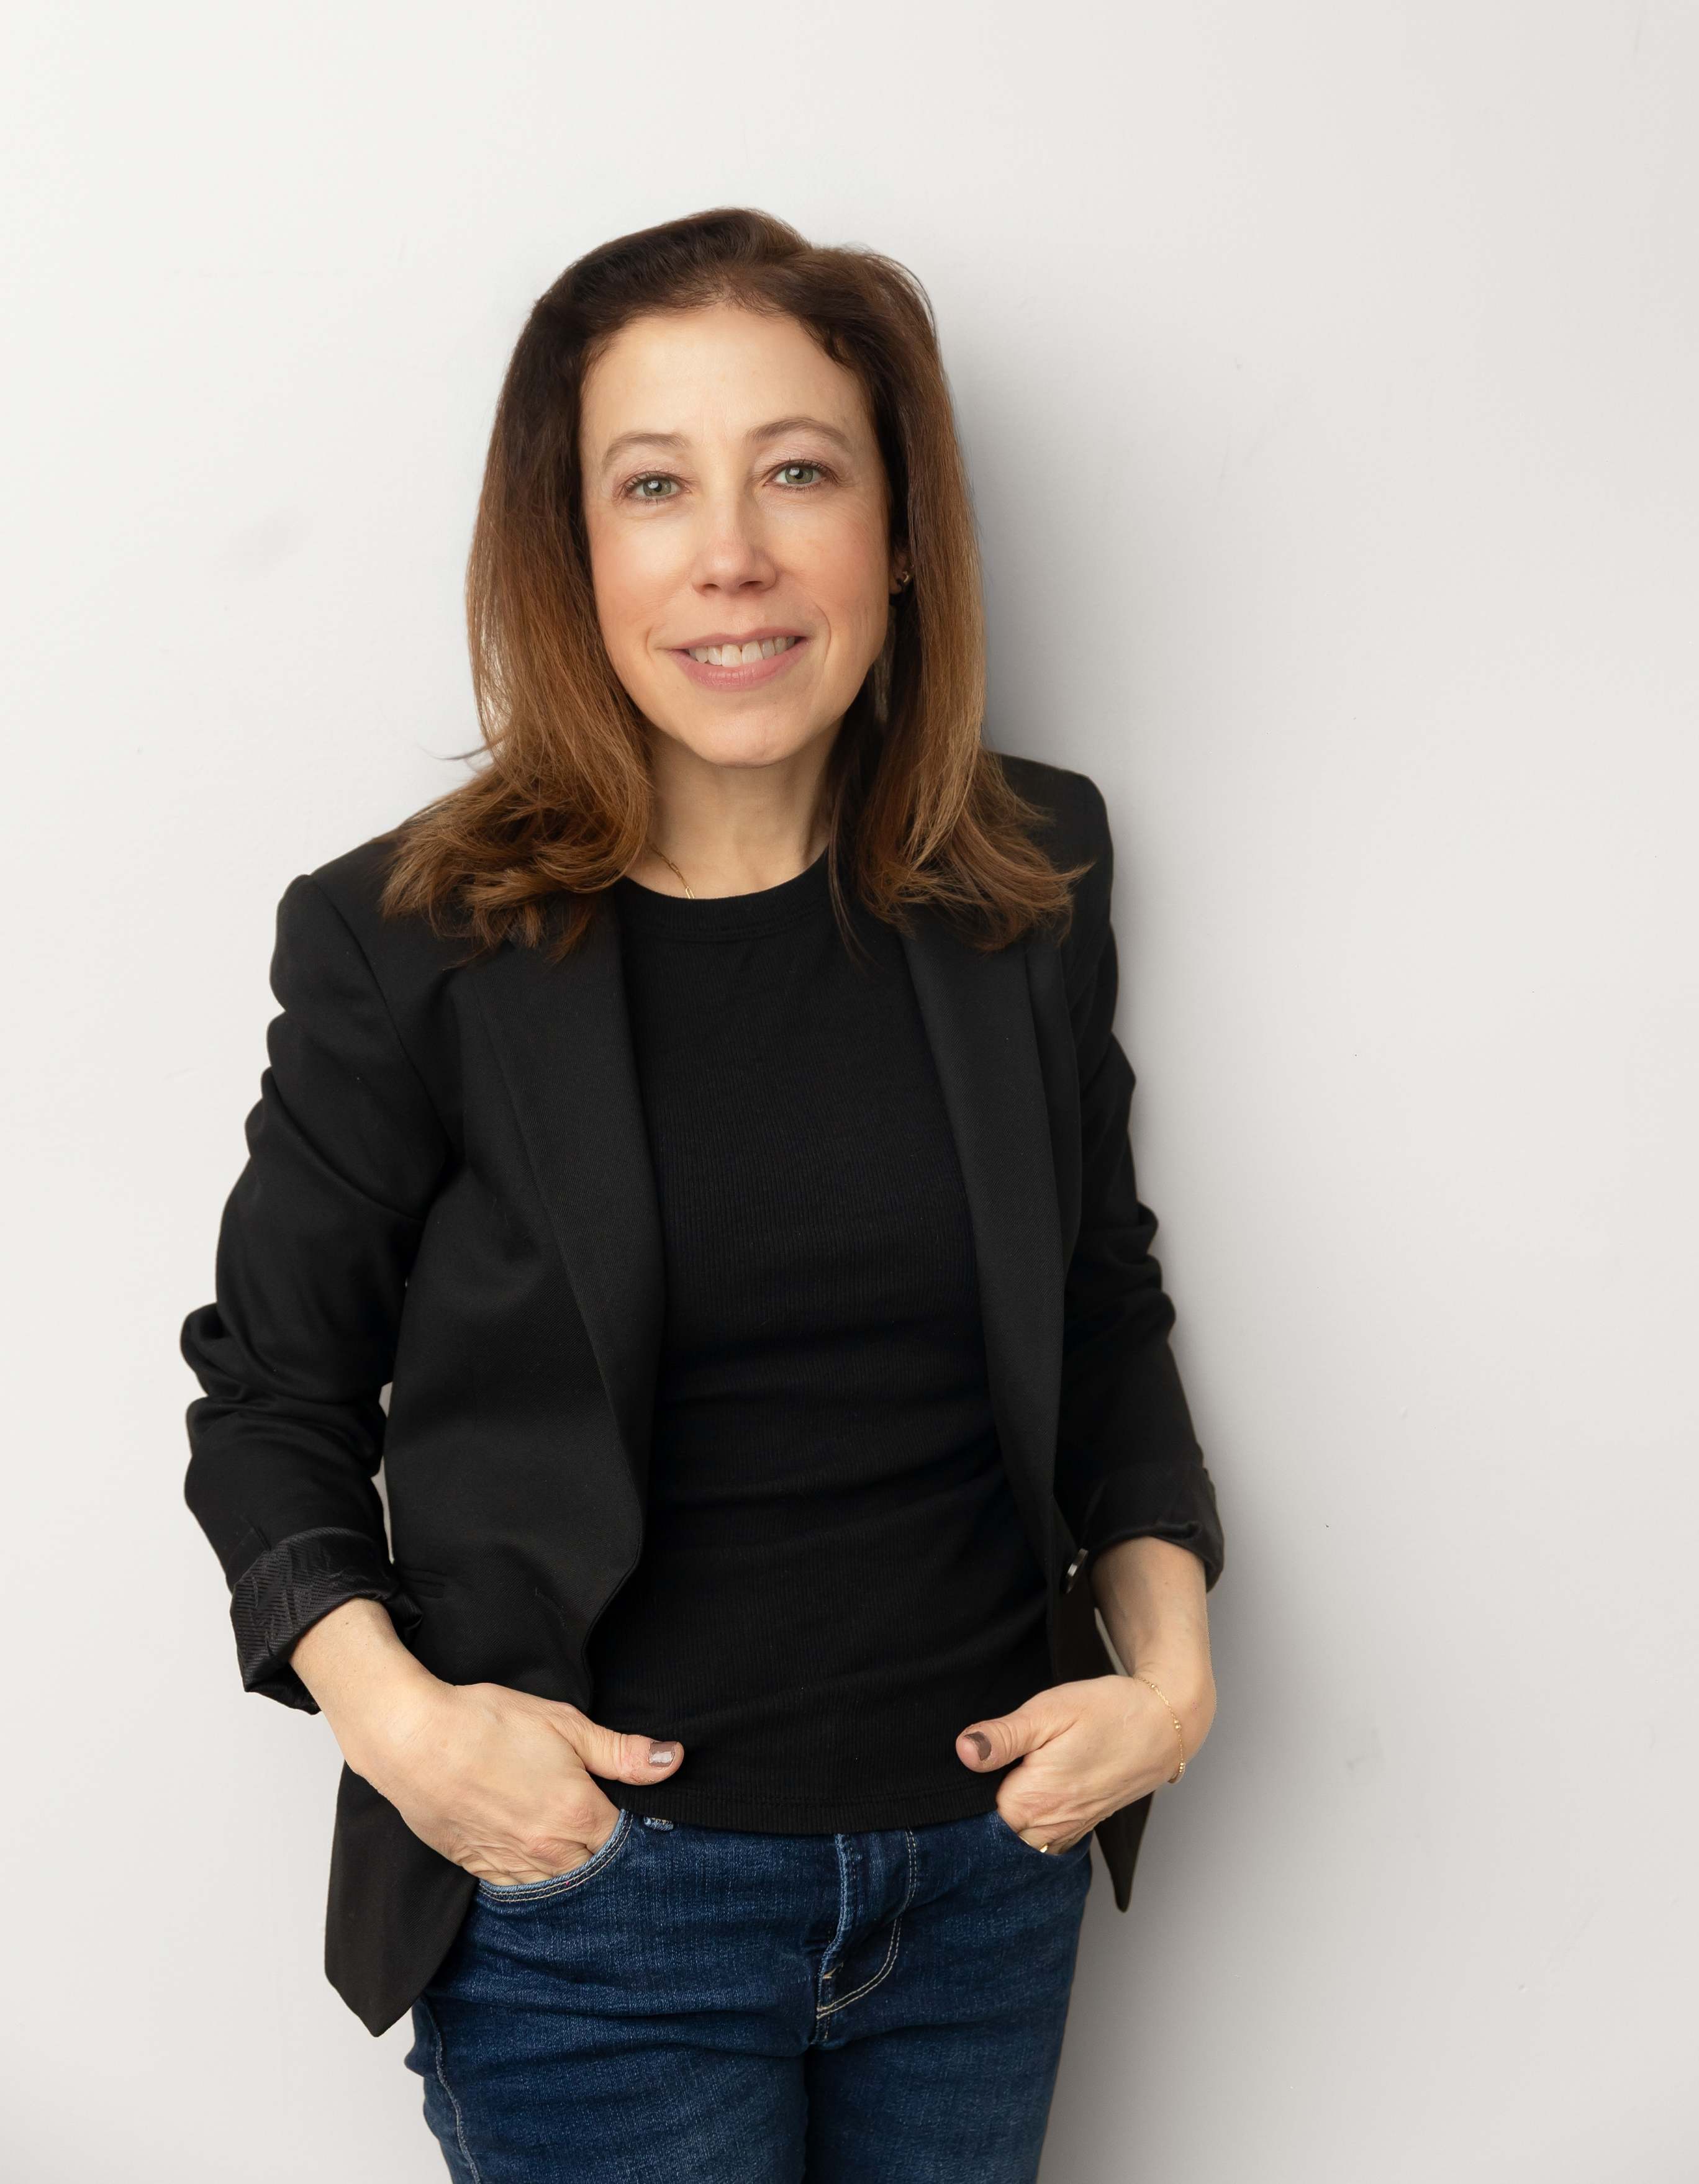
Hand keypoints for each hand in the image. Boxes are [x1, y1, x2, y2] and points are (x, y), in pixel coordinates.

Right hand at [350, 1679, 684, 1886]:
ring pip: (562, 1884)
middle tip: (607, 1829)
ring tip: (574, 1841)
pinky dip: (537, 1877)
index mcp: (578, 1815)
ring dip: (574, 1869)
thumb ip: (621, 1751)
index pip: (628, 1839)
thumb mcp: (565, 1724)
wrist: (414, 1740)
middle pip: (598, 1868)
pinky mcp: (480, 1870)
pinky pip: (522, 1888)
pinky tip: (538, 1856)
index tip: (637, 1813)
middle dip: (609, 1852)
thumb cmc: (487, 1723)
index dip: (636, 1826)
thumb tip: (673, 1760)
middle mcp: (549, 1851)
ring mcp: (513, 1865)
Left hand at [955, 1665, 1214, 1851]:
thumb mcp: (1050, 1711)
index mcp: (1033, 1801)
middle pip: (990, 1836)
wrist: (1163, 1725)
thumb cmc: (1108, 1712)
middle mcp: (1048, 1828)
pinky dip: (1023, 1826)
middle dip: (973, 1813)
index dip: (957, 1796)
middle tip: (974, 1774)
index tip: (953, 1775)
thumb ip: (1003, 1736)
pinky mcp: (1078, 1828)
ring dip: (998, 1821)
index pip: (971, 1817)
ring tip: (996, 1782)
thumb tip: (963, 1752)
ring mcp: (1066, 1833)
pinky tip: (1021, 1795)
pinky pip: (1038, 1841)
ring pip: (1014, 1841)